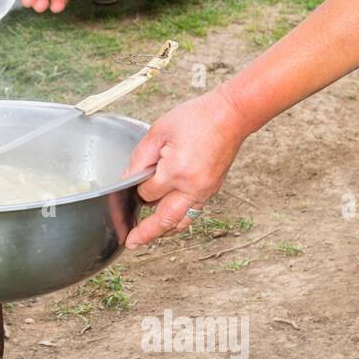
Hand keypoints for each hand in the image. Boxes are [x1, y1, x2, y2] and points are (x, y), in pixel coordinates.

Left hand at [122, 88, 251, 248]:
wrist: (231, 115)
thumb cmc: (196, 118)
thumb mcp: (159, 131)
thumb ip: (140, 157)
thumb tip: (127, 177)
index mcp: (176, 171)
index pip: (147, 193)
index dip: (136, 188)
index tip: (130, 184)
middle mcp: (192, 187)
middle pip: (165, 219)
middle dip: (146, 233)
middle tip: (131, 242)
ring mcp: (205, 191)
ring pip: (182, 221)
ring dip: (163, 231)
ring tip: (147, 237)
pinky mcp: (212, 189)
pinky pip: (193, 212)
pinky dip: (179, 220)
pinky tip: (168, 221)